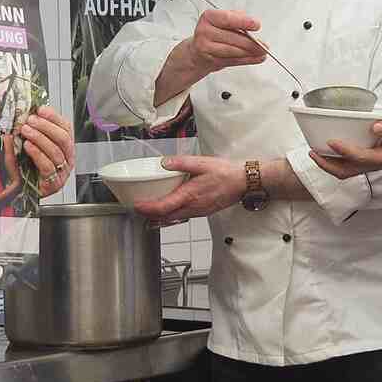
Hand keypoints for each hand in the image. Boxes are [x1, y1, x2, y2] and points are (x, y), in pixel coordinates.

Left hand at [17, 106, 75, 194]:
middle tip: (30, 120)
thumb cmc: (26, 168)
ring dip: (39, 137)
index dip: (54, 117)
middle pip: (63, 138)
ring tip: (25, 130)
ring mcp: (62, 172)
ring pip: (56, 151)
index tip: (40, 110)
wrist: (20, 192)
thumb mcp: (27, 145)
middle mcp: (67, 159)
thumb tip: (23, 115)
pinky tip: (28, 146)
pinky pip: (48, 166)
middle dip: (46, 126)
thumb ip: (29, 132)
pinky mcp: (53, 184)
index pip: (66, 128)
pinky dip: (37, 153)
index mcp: (65, 147)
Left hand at [132, 155, 248, 224]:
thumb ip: (182, 163)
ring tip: (149, 211)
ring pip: (174, 219)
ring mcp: (199, 211)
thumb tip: (164, 162)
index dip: (148, 208)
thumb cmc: (227, 173)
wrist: (245, 182)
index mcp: (190, 195)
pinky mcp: (203, 211)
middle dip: (150, 215)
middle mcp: (193, 207)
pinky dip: (172, 216)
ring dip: (160, 216)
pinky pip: (183, 217)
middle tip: (137, 209)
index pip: (164, 207)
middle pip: (166, 217)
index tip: (137, 206)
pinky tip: (169, 210)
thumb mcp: (202, 163)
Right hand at [179, 9, 266, 78]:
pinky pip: (232, 61)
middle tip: (263, 45)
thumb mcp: (223, 20)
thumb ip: (237, 19)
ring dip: (250, 53)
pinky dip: (246, 60)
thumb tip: (252, 24)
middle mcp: (205, 31)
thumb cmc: (213, 33)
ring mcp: (205, 47)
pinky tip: (255, 58)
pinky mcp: (210, 60)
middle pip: (232, 37)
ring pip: (233, 51)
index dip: (243, 22)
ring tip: (262, 52)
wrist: (197, 52)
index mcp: (209, 17)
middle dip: (251, 42)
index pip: (227, 19)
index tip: (256, 25)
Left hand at [307, 114, 381, 177]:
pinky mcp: (367, 156)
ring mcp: (370, 161)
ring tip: (314, 153)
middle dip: (328, 164)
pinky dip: (335, 159)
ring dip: (328, 164)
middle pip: (347, 171)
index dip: (344, 151)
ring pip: (345, 170)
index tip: (331, 141)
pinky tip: (327, 150)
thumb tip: (376, 127)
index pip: (360, 158)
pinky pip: (348, 163)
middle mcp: (375, 162)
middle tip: (313, 153)